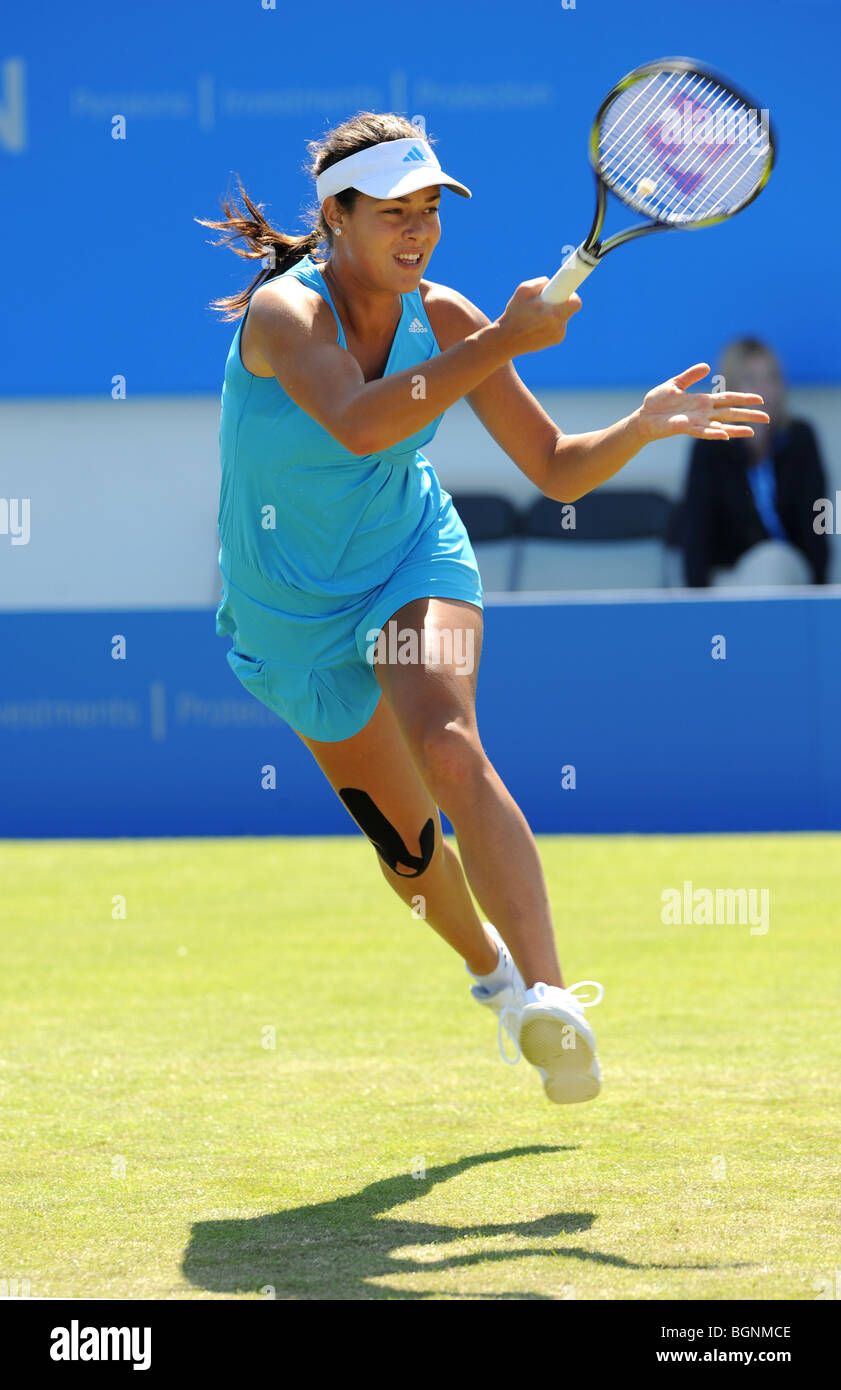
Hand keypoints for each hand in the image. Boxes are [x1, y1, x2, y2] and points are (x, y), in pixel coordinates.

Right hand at [496, 277, 581, 355]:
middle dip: (562, 302)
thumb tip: (551, 281)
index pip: (575, 302)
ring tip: (539, 315)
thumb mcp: (522, 291)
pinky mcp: (557, 340)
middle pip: (571, 308)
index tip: (567, 291)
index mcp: (552, 314)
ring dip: (556, 312)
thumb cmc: (514, 313)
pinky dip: (553, 322)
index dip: (571, 295)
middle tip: (551, 300)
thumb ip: (540, 282)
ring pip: (564, 316)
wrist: (507, 340)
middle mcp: (559, 326)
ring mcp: (559, 335)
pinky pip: (560, 325)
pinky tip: (539, 324)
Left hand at [634, 362, 769, 444]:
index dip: (744, 399)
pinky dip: (714, 433)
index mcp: (703, 401)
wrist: (643, 417)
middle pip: (731, 413)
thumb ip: (690, 376)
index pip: (728, 399)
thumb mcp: (675, 384)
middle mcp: (703, 413)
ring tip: (752, 432)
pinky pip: (702, 432)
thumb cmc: (657, 402)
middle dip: (748, 416)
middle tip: (767, 418)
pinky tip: (725, 436)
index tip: (760, 400)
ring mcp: (696, 422)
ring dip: (736, 430)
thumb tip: (707, 367)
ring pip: (721, 426)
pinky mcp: (686, 429)